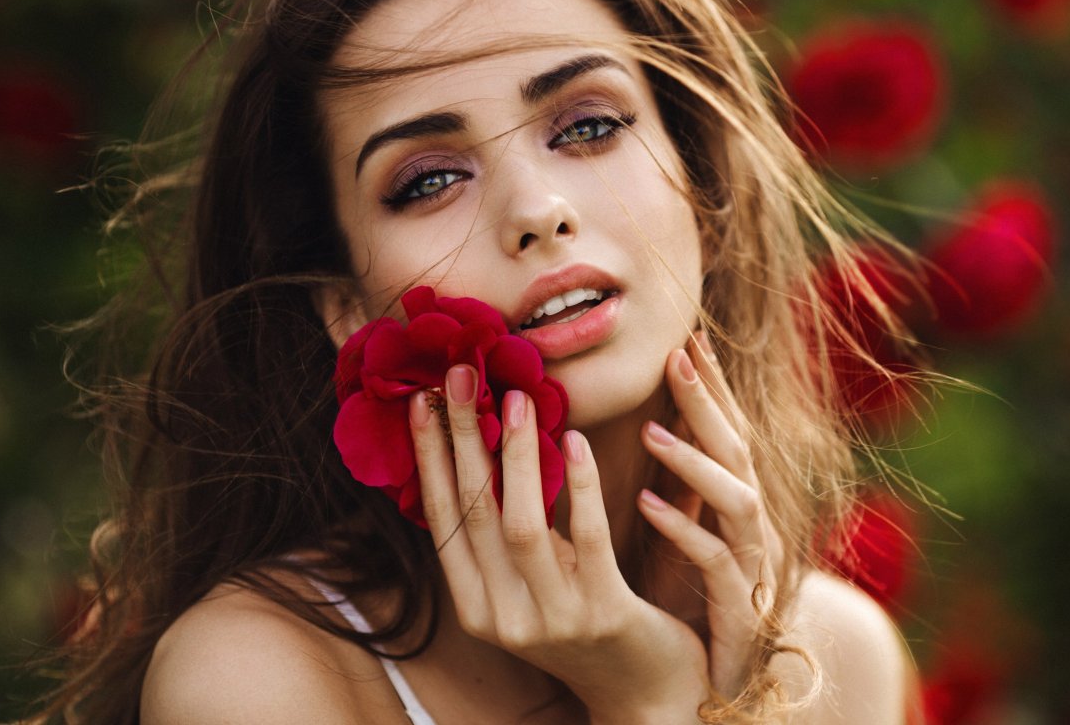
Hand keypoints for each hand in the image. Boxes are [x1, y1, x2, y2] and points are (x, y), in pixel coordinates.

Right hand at [410, 365, 706, 723]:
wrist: (649, 692)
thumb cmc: (588, 622)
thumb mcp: (534, 583)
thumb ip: (506, 535)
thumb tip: (483, 446)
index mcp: (477, 606)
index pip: (442, 520)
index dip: (428, 458)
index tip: (420, 399)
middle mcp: (504, 615)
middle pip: (473, 512)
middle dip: (462, 438)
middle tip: (458, 377)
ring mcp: (552, 618)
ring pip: (522, 524)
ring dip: (515, 455)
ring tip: (516, 398)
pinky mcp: (604, 613)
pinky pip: (588, 537)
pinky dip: (579, 484)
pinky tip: (575, 440)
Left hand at [636, 332, 785, 698]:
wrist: (703, 689)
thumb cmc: (684, 601)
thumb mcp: (673, 531)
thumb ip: (667, 481)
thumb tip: (635, 418)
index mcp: (731, 508)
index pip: (726, 432)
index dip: (712, 386)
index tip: (687, 338)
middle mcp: (749, 528)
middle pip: (738, 450)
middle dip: (710, 401)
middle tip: (678, 354)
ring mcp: (750, 567)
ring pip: (737, 501)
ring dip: (695, 461)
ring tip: (652, 431)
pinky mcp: (741, 609)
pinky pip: (718, 562)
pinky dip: (684, 529)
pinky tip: (648, 502)